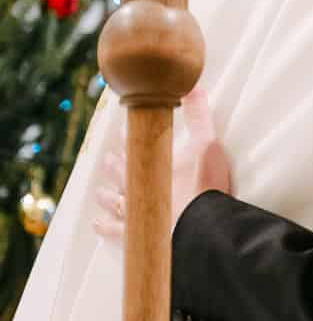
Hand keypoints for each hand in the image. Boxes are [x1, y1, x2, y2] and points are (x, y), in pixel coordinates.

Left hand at [92, 87, 233, 247]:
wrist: (202, 226)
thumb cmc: (203, 185)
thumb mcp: (206, 143)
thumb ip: (198, 115)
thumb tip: (192, 86)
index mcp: (150, 163)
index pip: (133, 147)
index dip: (126, 140)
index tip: (120, 134)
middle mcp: (138, 186)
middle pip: (121, 173)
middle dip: (114, 165)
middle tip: (106, 160)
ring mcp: (136, 211)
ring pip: (115, 200)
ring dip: (106, 195)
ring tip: (98, 192)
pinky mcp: (139, 234)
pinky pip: (117, 230)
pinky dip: (106, 226)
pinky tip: (97, 223)